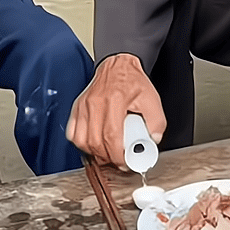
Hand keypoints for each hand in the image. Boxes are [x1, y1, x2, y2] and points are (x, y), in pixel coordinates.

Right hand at [67, 53, 165, 167]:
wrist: (118, 66)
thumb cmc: (132, 81)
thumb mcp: (152, 99)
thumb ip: (156, 122)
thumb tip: (152, 140)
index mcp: (115, 100)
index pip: (111, 135)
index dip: (117, 155)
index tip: (125, 163)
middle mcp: (96, 103)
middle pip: (95, 141)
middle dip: (107, 158)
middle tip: (118, 161)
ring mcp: (84, 105)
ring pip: (81, 140)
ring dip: (94, 153)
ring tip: (106, 154)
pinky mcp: (77, 108)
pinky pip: (72, 133)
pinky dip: (81, 144)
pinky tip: (93, 144)